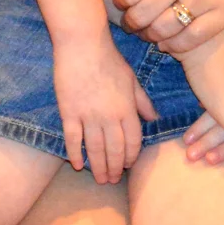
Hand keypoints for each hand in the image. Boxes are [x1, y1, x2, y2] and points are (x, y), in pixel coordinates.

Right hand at [55, 38, 158, 184]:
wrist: (82, 45)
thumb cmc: (109, 59)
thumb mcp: (132, 79)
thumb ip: (143, 102)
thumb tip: (154, 119)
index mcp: (127, 109)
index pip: (132, 142)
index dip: (131, 158)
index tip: (128, 167)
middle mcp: (110, 117)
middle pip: (114, 150)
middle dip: (115, 168)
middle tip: (113, 180)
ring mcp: (88, 115)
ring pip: (95, 149)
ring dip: (98, 166)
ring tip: (99, 178)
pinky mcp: (69, 112)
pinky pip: (73, 138)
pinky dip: (75, 153)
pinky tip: (77, 164)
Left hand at [100, 0, 223, 51]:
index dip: (120, 1)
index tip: (123, 1)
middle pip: (143, 13)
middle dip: (131, 23)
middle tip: (132, 23)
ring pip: (165, 30)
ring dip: (150, 36)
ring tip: (148, 32)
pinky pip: (192, 38)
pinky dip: (175, 45)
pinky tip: (169, 41)